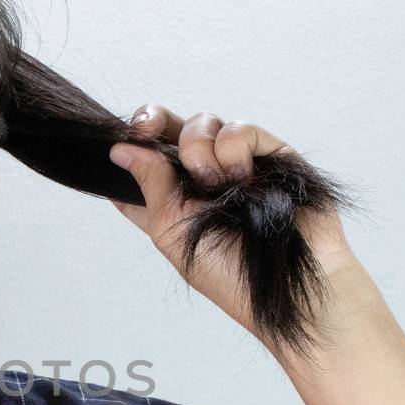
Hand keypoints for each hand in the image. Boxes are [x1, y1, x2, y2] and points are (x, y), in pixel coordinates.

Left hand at [108, 105, 356, 342]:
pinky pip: (239, 128)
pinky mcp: (270, 154)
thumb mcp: (171, 231)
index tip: (117, 141)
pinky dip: (232, 147)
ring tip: (213, 182)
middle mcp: (202, 178)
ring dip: (196, 148)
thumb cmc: (228, 273)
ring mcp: (236, 163)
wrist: (287, 285)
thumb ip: (149, 185)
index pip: (143, 160)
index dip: (129, 143)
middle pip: (169, 127)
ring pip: (202, 122)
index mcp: (172, 199)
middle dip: (151, 119)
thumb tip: (119, 149)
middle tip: (145, 128)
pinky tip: (240, 177)